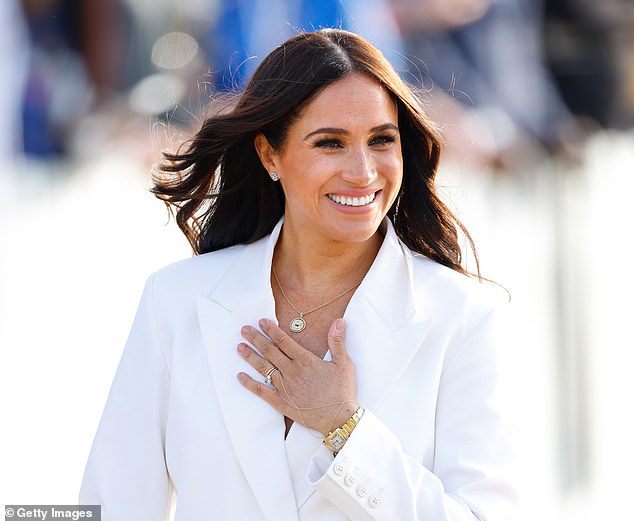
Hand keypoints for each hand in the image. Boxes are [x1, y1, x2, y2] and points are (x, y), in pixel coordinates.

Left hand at [237, 317, 357, 435]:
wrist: (338, 418)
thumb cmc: (342, 391)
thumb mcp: (344, 363)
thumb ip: (337, 341)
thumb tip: (339, 321)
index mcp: (305, 360)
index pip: (284, 341)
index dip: (271, 330)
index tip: (261, 321)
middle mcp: (291, 371)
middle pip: (269, 351)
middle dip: (255, 338)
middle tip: (244, 329)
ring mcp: (284, 387)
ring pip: (263, 368)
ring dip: (250, 356)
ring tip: (239, 347)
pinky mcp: (281, 402)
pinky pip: (261, 391)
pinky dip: (249, 383)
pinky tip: (240, 376)